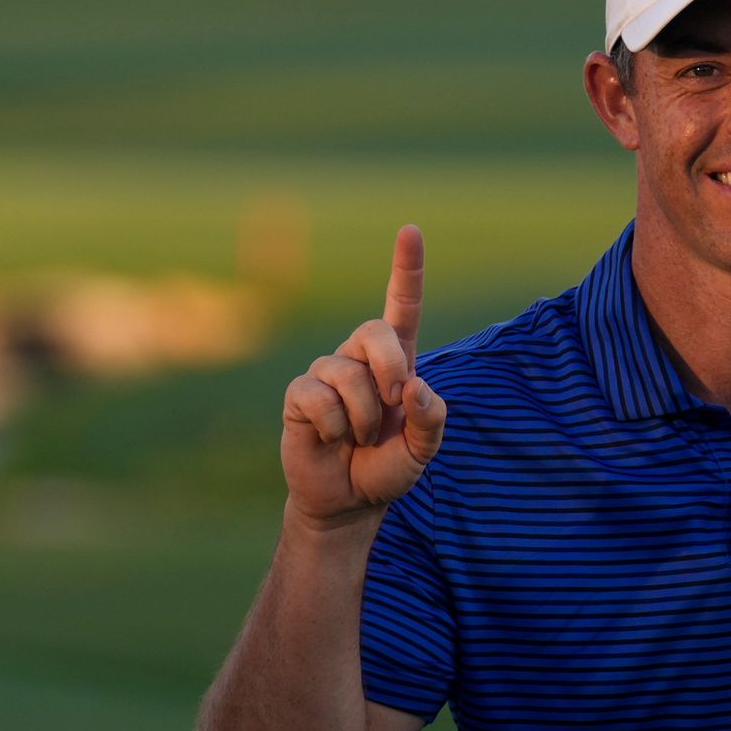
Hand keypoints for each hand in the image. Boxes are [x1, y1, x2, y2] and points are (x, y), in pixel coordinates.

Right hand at [281, 225, 448, 525]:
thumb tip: (413, 387)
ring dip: (362, 417)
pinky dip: (333, 426)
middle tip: (394, 403)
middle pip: (374, 331)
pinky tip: (331, 439)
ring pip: (347, 375)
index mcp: (396, 362)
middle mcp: (359, 359)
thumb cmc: (387, 468)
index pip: (402, 307)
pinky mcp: (300, 395)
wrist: (349, 501)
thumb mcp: (423, 449)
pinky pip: (317, 396)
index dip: (406, 269)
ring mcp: (326, 373)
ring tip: (357, 438)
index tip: (411, 230)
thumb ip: (431, 418)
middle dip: (390, 368)